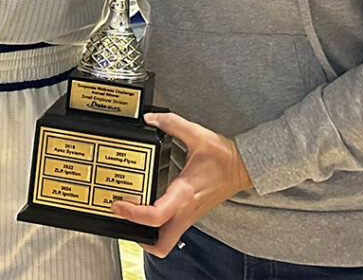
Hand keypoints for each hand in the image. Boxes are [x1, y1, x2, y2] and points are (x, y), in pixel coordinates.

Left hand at [110, 111, 252, 257]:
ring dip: (147, 234)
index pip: (156, 215)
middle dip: (138, 236)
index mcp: (184, 193)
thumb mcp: (196, 134)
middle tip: (122, 216)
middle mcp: (186, 210)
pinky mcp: (191, 215)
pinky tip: (146, 208)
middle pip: (161, 245)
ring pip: (166, 241)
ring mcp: (189, 216)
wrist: (243, 167)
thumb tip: (150, 118)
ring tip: (130, 214)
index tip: (119, 204)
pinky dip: (156, 226)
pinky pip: (170, 230)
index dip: (134, 214)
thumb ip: (171, 123)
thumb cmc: (223, 155)